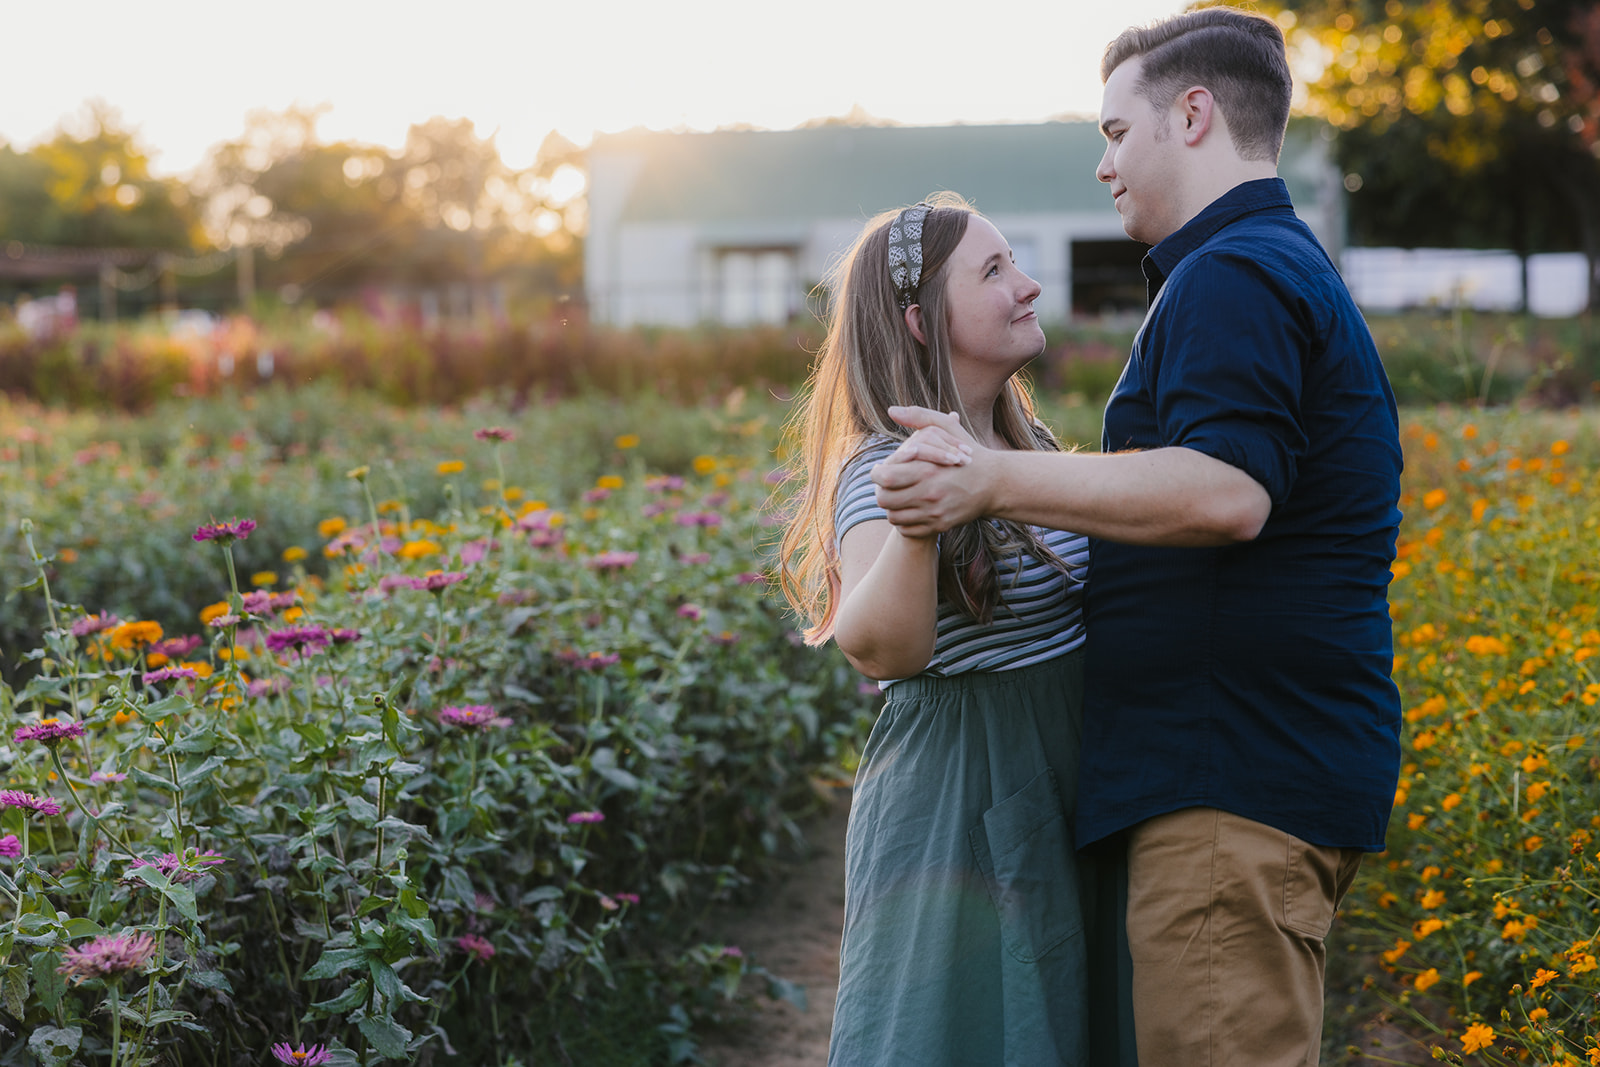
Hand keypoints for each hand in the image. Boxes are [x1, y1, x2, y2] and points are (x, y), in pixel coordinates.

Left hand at [871, 407, 993, 536]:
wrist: (996, 484)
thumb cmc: (969, 454)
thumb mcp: (946, 429)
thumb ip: (918, 417)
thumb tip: (892, 410)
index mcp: (927, 470)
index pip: (883, 477)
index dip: (876, 473)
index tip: (880, 469)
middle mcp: (929, 494)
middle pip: (884, 500)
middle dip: (881, 491)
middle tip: (887, 484)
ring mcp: (935, 513)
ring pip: (893, 517)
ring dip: (892, 507)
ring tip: (898, 495)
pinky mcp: (940, 526)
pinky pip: (908, 529)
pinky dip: (904, 521)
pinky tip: (910, 508)